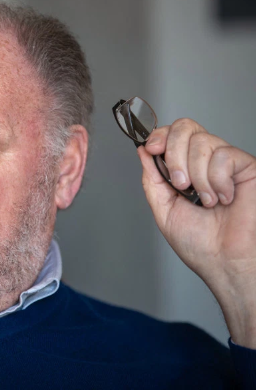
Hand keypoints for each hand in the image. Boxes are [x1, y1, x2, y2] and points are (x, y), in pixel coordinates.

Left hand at [138, 118, 255, 348]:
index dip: (160, 135)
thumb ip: (152, 179)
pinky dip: (216, 181)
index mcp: (184, 169)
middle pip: (185, 127)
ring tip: (205, 200)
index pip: (172, 134)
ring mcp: (226, 162)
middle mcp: (205, 162)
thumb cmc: (200, 243)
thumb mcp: (163, 208)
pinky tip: (224, 199)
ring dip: (196, 175)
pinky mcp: (246, 166)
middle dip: (174, 152)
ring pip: (201, 141)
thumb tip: (143, 151)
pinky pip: (223, 155)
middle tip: (179, 184)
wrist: (224, 262)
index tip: (152, 148)